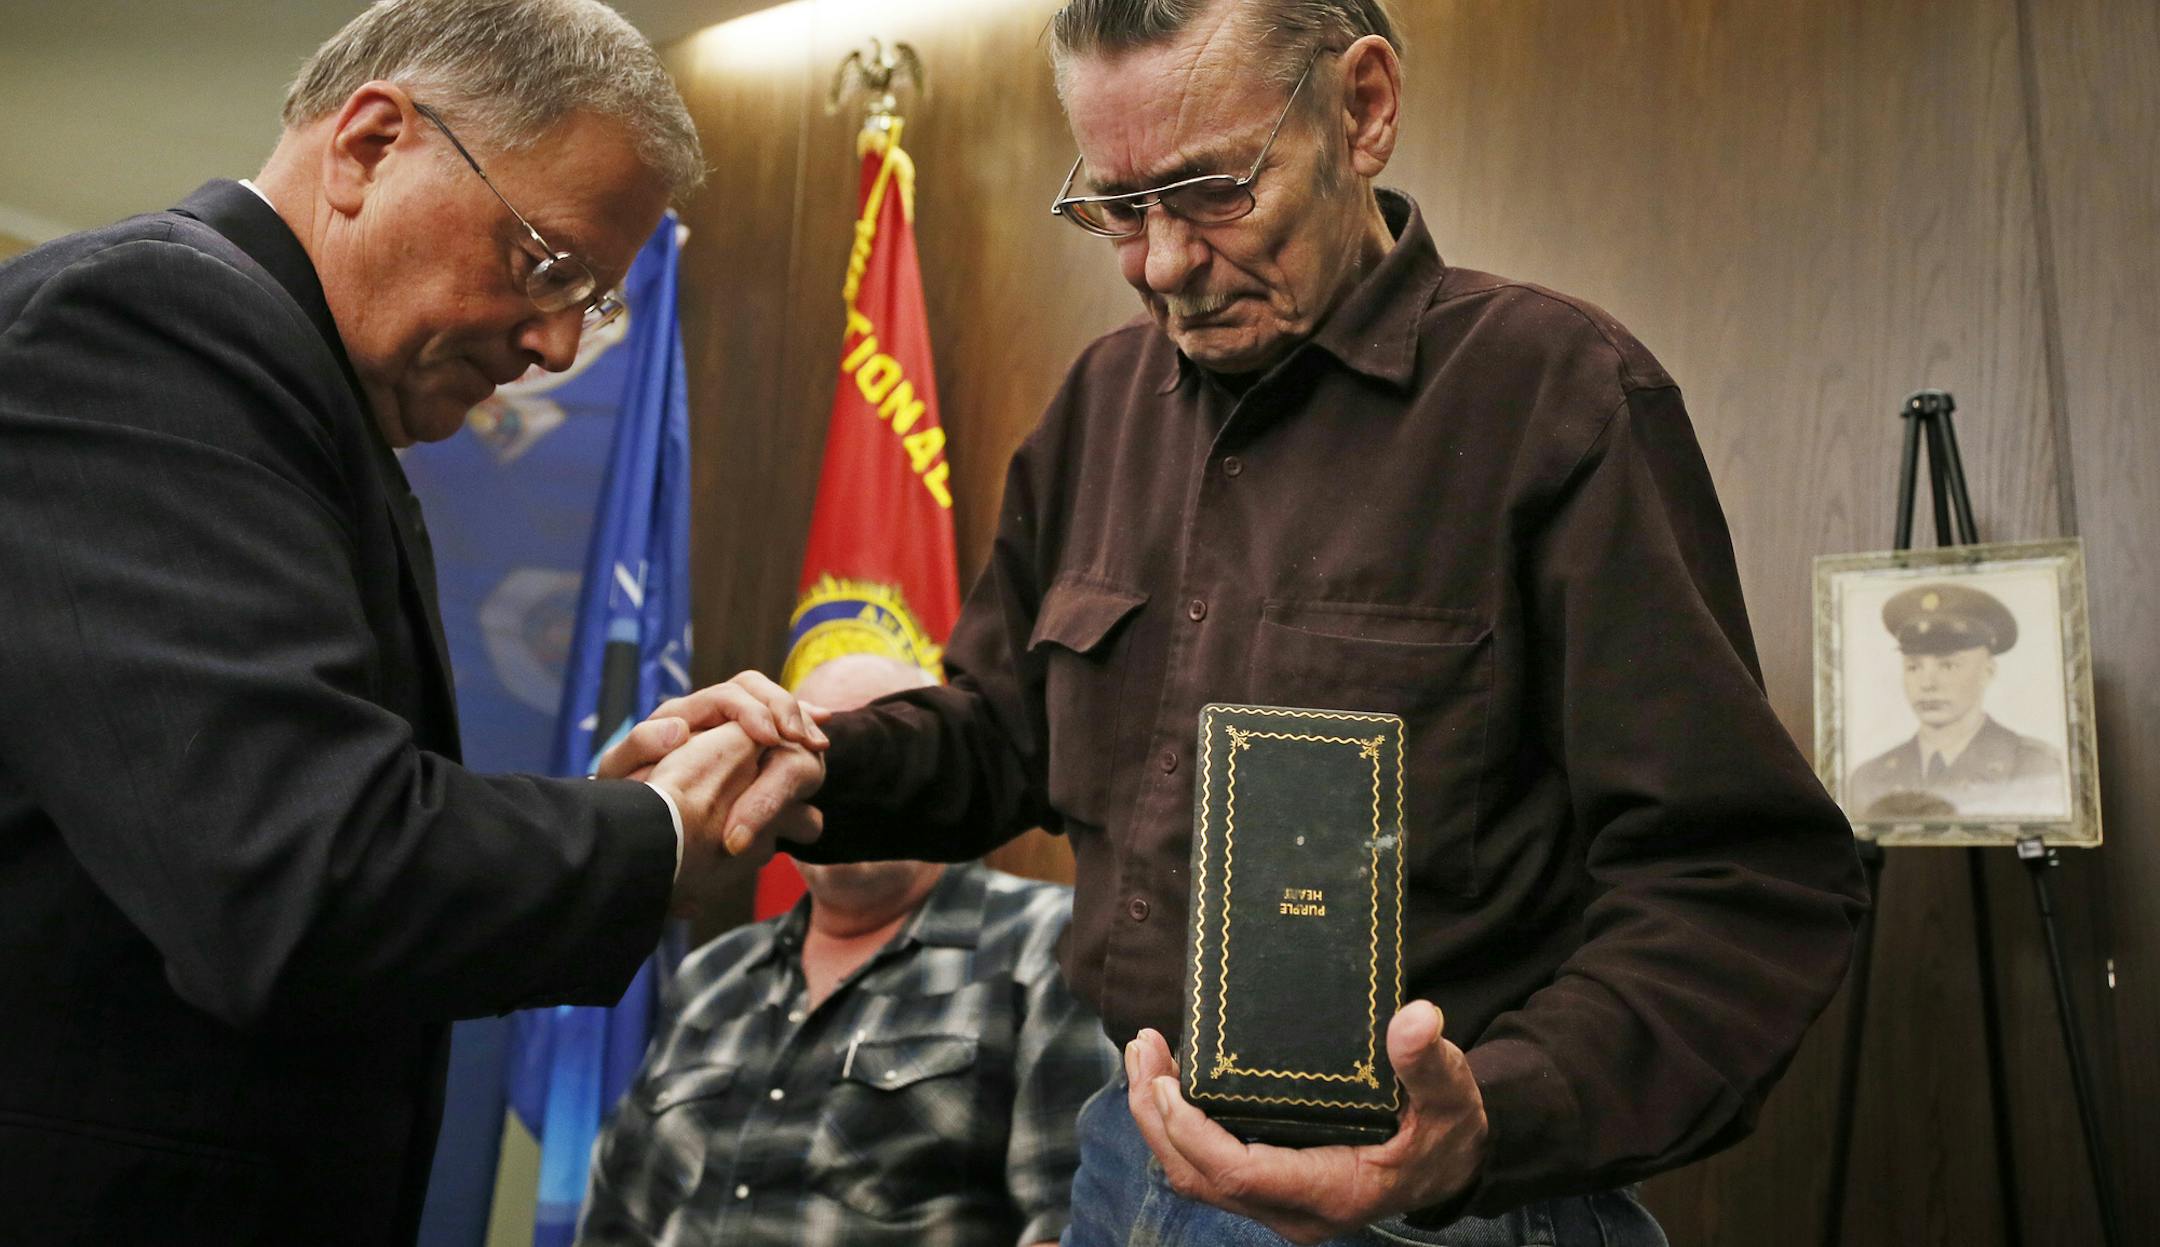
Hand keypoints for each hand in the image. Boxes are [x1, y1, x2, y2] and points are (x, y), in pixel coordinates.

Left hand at [596, 671, 828, 782]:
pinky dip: (806, 727)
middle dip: (784, 708)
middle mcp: (713, 715)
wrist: (640, 817)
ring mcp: (735, 729)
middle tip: (799, 737)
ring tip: (817, 744)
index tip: (770, 739)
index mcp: (684, 713)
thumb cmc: (630, 794)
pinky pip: (785, 728)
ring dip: (801, 720)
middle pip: (757, 689)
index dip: (751, 713)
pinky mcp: (754, 749)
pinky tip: (820, 737)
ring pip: (776, 706)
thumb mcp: (621, 773)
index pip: (726, 696)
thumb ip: (638, 747)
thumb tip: (678, 729)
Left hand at [1124, 1001, 1487, 1242]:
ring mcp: (1277, 1205)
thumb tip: (1416, 1018)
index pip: (1238, 1173)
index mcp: (1330, 1193)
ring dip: (1158, 1121)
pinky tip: (1171, 1079)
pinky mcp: (1269, 1189)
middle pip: (1199, 1176)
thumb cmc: (1447, 1131)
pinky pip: (1208, 1167)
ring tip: (1145, 1055)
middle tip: (1143, 1049)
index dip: (1192, 1133)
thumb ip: (1429, 1060)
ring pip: (1195, 1175)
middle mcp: (1293, 1211)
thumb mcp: (1448, 1094)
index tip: (1164, 1084)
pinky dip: (1179, 1127)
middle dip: (1156, 1118)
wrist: (1453, 1165)